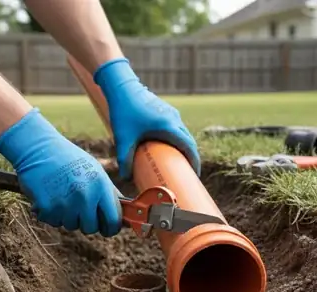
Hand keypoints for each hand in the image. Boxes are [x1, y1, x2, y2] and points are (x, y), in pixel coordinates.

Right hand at [0, 108, 121, 236]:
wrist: (37, 149)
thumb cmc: (69, 159)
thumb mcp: (95, 170)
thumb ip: (109, 192)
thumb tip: (124, 214)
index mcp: (100, 185)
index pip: (113, 220)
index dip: (111, 228)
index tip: (107, 229)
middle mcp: (85, 195)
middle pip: (91, 228)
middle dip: (86, 222)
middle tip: (79, 209)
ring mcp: (66, 203)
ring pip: (71, 226)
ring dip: (67, 216)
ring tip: (62, 196)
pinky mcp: (48, 208)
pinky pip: (54, 222)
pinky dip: (51, 214)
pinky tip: (50, 197)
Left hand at [94, 58, 199, 180]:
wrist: (121, 86)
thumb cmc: (123, 111)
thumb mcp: (123, 138)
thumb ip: (124, 160)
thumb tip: (126, 178)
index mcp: (168, 126)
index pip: (188, 147)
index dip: (194, 162)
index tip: (195, 175)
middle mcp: (174, 119)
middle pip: (189, 141)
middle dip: (191, 157)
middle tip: (187, 174)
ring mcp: (171, 113)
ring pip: (184, 134)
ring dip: (185, 148)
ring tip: (179, 162)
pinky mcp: (166, 111)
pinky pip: (178, 128)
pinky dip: (179, 139)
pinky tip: (170, 148)